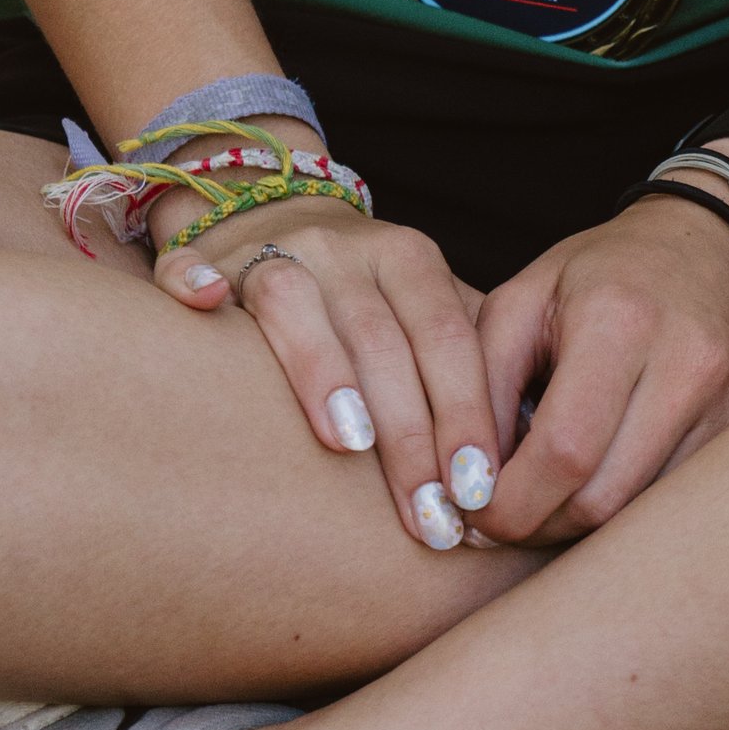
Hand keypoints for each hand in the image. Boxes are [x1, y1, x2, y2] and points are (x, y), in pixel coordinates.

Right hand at [148, 179, 500, 551]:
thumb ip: (471, 362)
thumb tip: (536, 450)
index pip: (447, 336)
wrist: (279, 215)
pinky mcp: (206, 259)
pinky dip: (194, 281)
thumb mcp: (427, 311)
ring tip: (347, 444)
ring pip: (295, 300)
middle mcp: (344, 247)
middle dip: (409, 431)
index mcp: (409, 258)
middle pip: (380, 335)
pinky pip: (192, 267)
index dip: (466, 411)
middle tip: (425, 514)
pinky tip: (204, 305)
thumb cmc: (370, 298)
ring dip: (321, 367)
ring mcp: (272, 248)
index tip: (479, 489)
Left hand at [471, 194, 728, 547]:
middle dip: (540, 524)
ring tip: (550, 495)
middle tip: (505, 515)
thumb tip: (466, 482)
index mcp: (618, 319)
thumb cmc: (605, 273)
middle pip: (602, 498)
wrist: (717, 244)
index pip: (561, 451)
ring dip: (584, 526)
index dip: (509, 503)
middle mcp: (686, 361)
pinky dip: (632, 510)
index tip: (475, 510)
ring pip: (642, 513)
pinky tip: (604, 480)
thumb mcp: (525, 298)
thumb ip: (483, 384)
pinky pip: (679, 501)